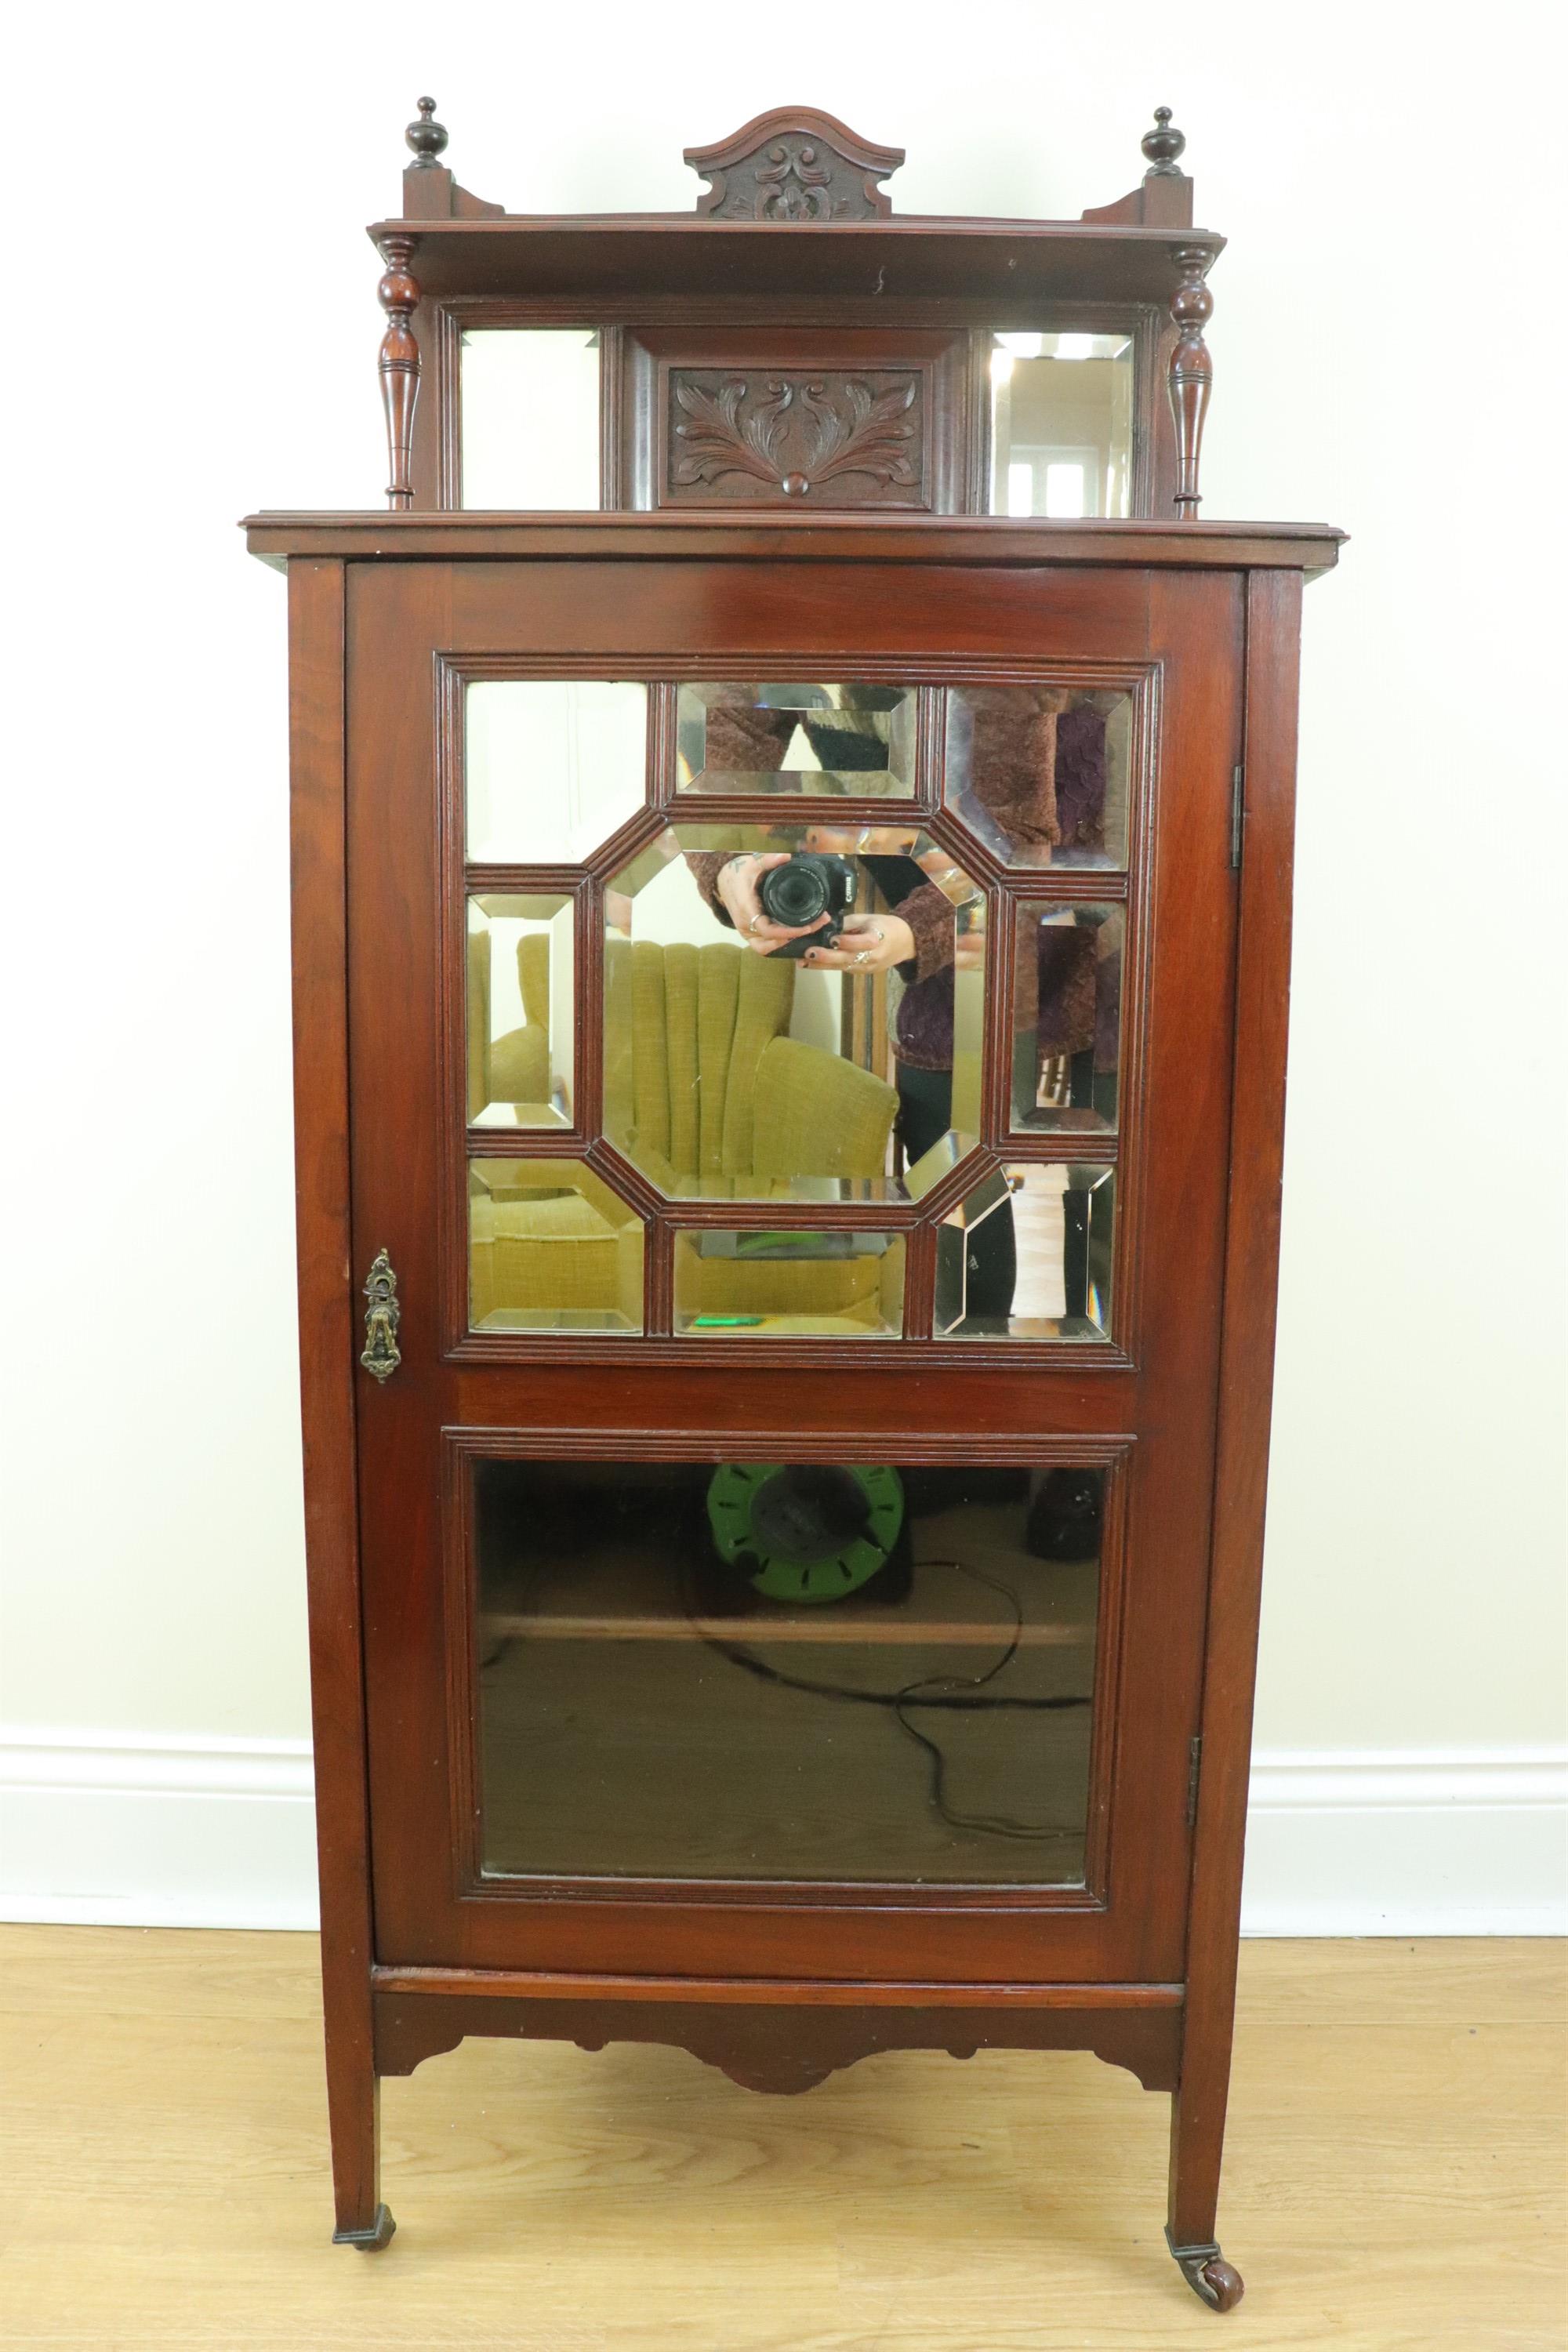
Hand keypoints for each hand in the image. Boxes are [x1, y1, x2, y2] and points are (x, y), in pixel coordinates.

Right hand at [715, 852, 829, 954]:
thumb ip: (768, 860)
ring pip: (767, 947)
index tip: (807, 925)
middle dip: (794, 937)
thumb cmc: (736, 873)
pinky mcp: (749, 932)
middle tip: (815, 925)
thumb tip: (786, 857)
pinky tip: (796, 932)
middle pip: (771, 942)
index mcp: (746, 909)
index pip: (768, 930)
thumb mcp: (751, 863)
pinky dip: (779, 942)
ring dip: (787, 942)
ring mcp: (746, 931)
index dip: (788, 932)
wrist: (721, 881)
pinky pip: (764, 944)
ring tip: (808, 928)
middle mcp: (745, 924)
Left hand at [802, 913, 915, 972]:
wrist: (904, 942)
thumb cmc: (884, 926)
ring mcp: (867, 967)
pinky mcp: (862, 973)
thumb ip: (847, 923)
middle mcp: (872, 957)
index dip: (847, 942)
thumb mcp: (867, 918)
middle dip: (826, 957)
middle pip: (847, 959)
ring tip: (803, 962)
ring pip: (842, 967)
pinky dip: (828, 966)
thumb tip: (825, 924)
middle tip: (808, 953)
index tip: (832, 939)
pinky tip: (812, 963)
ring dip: (821, 965)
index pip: (861, 943)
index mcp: (877, 939)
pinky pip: (844, 969)